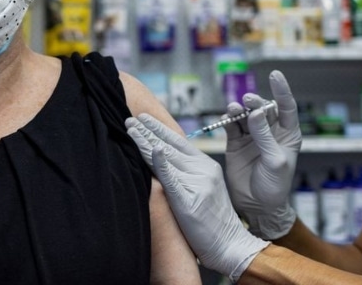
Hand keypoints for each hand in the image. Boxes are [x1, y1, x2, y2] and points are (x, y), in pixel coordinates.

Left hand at [126, 114, 268, 281]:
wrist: (230, 244)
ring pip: (167, 157)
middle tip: (130, 118)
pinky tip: (155, 150)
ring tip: (131, 128)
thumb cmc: (213, 220)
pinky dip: (162, 163)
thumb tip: (163, 157)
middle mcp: (203, 170)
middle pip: (170, 146)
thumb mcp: (202, 188)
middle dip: (148, 130)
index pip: (178, 141)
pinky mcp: (189, 200)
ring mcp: (197, 184)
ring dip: (146, 141)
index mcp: (206, 165)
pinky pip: (172, 178)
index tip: (143, 118)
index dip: (159, 128)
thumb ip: (187, 172)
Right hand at [224, 70, 301, 239]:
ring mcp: (252, 137)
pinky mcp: (235, 143)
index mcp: (288, 135)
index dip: (281, 90)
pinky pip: (231, 127)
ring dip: (239, 110)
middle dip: (255, 102)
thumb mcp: (275, 160)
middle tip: (248, 101)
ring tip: (233, 109)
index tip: (275, 75)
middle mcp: (269, 132)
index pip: (286, 107)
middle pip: (262, 109)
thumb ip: (264, 136)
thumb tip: (254, 113)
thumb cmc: (275, 185)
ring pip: (245, 115)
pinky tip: (227, 117)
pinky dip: (228, 120)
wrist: (257, 206)